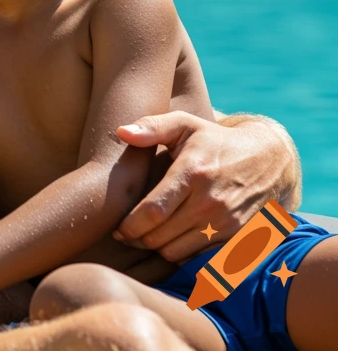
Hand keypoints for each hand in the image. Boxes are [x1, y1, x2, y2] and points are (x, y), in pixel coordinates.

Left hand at [113, 111, 277, 260]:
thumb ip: (151, 126)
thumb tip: (121, 132)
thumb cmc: (214, 140)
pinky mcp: (238, 240)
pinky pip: (199, 261)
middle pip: (161, 237)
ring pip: (177, 253)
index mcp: (193, 173)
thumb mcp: (184, 124)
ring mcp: (226, 224)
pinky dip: (182, 255)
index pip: (153, 211)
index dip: (130, 225)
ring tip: (147, 236)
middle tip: (126, 234)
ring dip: (158, 249)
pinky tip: (173, 240)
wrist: (266, 160)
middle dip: (137, 239)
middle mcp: (210, 203)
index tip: (117, 228)